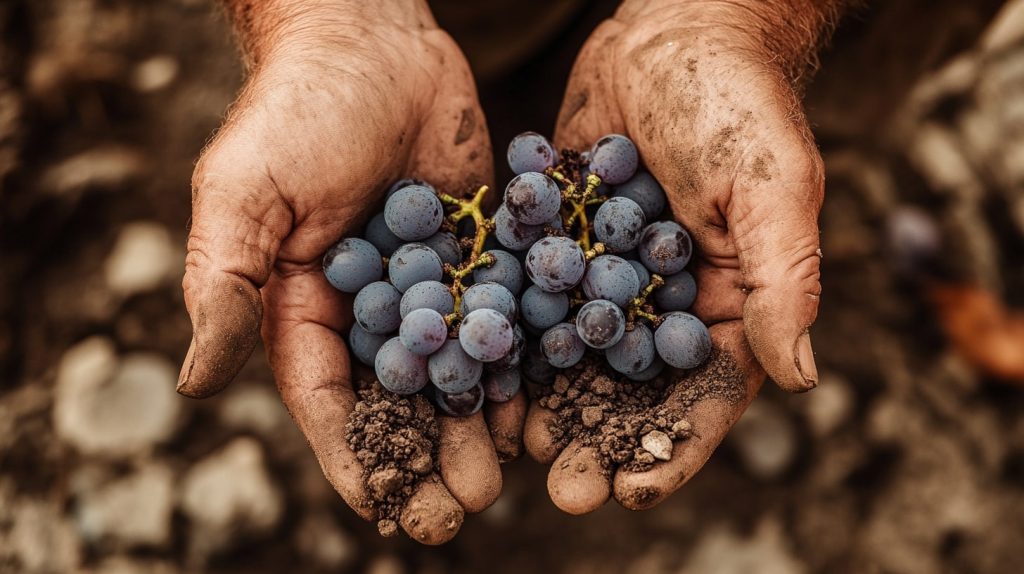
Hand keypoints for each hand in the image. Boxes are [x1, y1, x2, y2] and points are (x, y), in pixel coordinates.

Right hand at [177, 0, 523, 543]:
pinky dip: (518, 359)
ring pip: (455, 369)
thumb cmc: (297, 110)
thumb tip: (196, 386)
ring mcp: (430, 280)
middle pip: (400, 399)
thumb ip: (224, 286)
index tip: (386, 507)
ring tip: (508, 472)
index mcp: (303, 305)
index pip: (325, 399)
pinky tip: (540, 400)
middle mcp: (369, 305)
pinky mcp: (479, 250)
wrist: (374, 39)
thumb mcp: (245, 196)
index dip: (355, 456)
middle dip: (428, 454)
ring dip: (478, 423)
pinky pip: (501, 315)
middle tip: (464, 505)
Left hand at [526, 0, 831, 512]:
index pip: (707, 392)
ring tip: (512, 449)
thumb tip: (801, 377)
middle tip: (563, 487)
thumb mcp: (774, 187)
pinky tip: (477, 373)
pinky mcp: (559, 243)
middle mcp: (665, 301)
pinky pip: (532, 299)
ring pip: (575, 357)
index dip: (675, 446)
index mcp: (729, 301)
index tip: (636, 489)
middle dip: (600, 440)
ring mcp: (607, 276)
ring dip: (547, 405)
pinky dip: (508, 338)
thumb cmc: (737, 104)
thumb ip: (785, 281)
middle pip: (633, 390)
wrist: (671, 34)